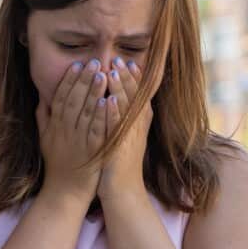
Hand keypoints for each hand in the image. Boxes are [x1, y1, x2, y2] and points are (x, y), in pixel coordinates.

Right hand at [37, 59, 109, 203]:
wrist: (65, 192)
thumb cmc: (57, 166)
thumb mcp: (44, 140)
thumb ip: (43, 118)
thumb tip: (41, 98)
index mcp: (55, 127)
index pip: (60, 99)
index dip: (68, 81)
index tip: (76, 65)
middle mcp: (65, 131)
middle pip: (73, 101)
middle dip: (84, 80)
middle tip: (94, 62)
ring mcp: (77, 141)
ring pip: (85, 112)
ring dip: (94, 92)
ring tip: (104, 74)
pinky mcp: (91, 151)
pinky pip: (96, 130)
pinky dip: (101, 116)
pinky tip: (108, 101)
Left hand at [100, 57, 153, 200]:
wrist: (122, 189)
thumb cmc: (118, 161)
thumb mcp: (123, 135)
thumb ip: (121, 117)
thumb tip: (116, 99)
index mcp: (138, 122)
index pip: (138, 94)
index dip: (133, 78)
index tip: (126, 61)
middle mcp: (137, 127)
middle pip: (134, 96)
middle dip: (126, 77)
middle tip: (119, 59)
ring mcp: (129, 137)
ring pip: (126, 108)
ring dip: (120, 88)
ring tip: (113, 70)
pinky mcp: (119, 148)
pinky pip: (116, 127)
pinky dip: (114, 112)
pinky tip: (109, 99)